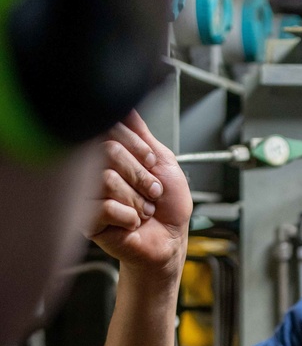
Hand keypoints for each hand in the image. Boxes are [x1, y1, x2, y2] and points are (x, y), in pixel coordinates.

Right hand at [87, 111, 191, 276]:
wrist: (170, 241)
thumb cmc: (168, 206)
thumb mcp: (163, 161)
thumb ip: (142, 134)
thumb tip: (125, 104)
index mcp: (110, 152)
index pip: (109, 128)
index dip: (137, 146)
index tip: (151, 162)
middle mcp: (96, 169)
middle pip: (108, 152)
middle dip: (140, 175)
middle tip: (152, 192)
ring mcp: (88, 193)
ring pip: (107, 180)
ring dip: (137, 199)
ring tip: (143, 210)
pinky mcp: (87, 219)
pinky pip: (105, 206)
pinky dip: (129, 217)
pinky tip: (132, 223)